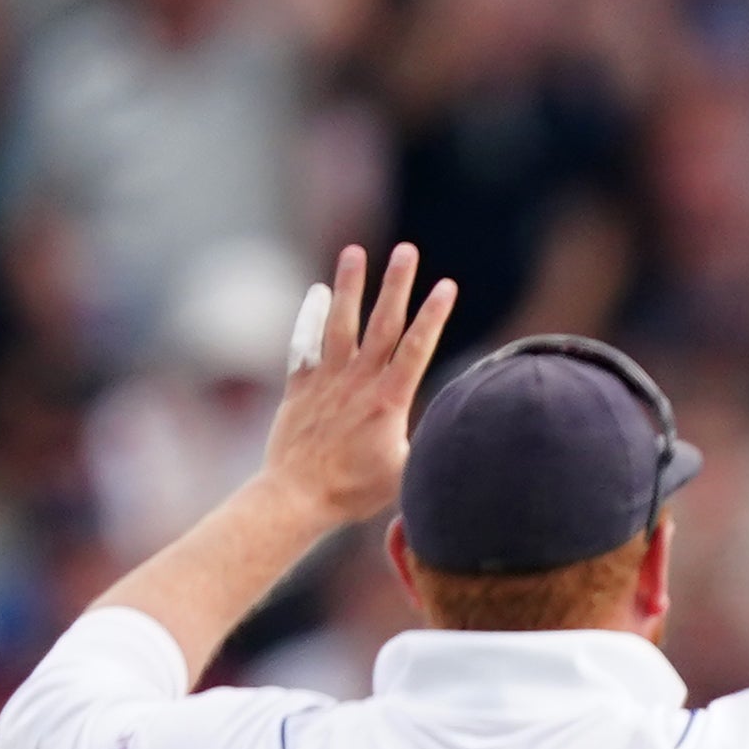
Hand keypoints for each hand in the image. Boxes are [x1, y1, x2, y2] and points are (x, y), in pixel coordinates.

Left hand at [262, 242, 457, 530]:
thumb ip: (423, 441)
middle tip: (407, 251)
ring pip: (340, 323)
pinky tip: (316, 292)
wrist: (297, 497)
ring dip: (349, 286)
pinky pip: (304, 344)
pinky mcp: (300, 386)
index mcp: (388, 401)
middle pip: (382, 324)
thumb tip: (451, 431)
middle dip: (397, 285)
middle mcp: (357, 382)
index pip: (416, 348)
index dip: (433, 316)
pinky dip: (309, 317)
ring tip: (355, 251)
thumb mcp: (404, 472)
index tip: (446, 286)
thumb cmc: (355, 492)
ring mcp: (326, 380)